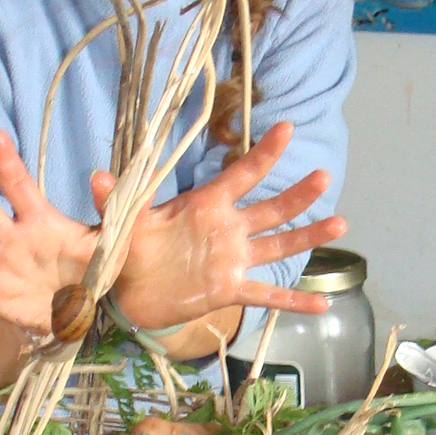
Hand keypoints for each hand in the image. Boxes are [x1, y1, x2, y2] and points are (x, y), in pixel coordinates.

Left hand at [100, 121, 345, 332]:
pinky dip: (294, 302)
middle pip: (270, 209)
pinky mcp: (230, 290)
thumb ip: (115, 199)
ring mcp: (232, 259)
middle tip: (323, 176)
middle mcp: (226, 229)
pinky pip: (267, 296)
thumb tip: (96, 176)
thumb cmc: (127, 247)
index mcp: (205, 205)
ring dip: (308, 235)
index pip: (240, 175)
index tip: (286, 129)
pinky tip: (323, 305)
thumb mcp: (123, 221)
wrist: (125, 290)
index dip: (263, 153)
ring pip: (278, 245)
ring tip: (339, 223)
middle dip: (298, 194)